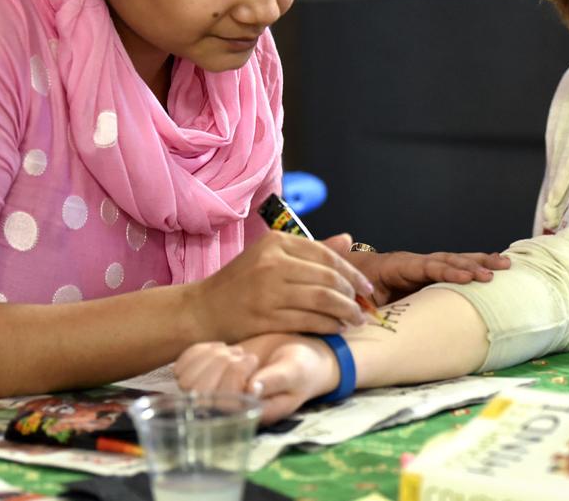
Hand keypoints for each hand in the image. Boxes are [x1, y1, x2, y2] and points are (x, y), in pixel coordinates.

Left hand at [175, 334, 336, 423]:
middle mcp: (227, 408)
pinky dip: (199, 351)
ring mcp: (213, 392)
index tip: (253, 361)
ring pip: (186, 379)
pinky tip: (222, 347)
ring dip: (210, 357)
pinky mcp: (205, 374)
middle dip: (219, 365)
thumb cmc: (300, 367)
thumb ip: (275, 381)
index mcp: (250, 414)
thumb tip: (252, 389)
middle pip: (198, 392)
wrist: (295, 355)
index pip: (222, 404)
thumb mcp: (294, 372)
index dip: (232, 377)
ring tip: (235, 351)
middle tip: (244, 355)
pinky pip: (182, 366)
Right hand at [189, 231, 375, 341]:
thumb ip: (310, 251)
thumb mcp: (271, 257)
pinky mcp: (265, 317)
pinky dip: (328, 325)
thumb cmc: (240, 284)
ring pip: (321, 300)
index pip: (325, 255)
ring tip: (355, 320)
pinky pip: (308, 321)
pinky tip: (336, 329)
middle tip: (364, 307)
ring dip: (345, 311)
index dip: (351, 272)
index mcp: (276, 242)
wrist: (202, 310)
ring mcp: (267, 290)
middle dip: (352, 294)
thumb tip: (347, 239)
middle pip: (327, 278)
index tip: (366, 286)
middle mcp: (272, 263)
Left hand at [345, 249, 510, 304]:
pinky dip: (475, 264)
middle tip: (493, 274)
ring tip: (505, 265)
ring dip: (480, 262)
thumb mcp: (355, 296)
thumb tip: (367, 313)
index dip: (447, 272)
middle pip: (446, 260)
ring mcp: (424, 266)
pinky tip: (495, 264)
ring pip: (455, 261)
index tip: (467, 278)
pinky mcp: (430, 274)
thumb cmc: (355, 289)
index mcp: (396, 266)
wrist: (352, 278)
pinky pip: (455, 267)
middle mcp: (414, 263)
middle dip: (471, 266)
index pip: (426, 266)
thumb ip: (361, 301)